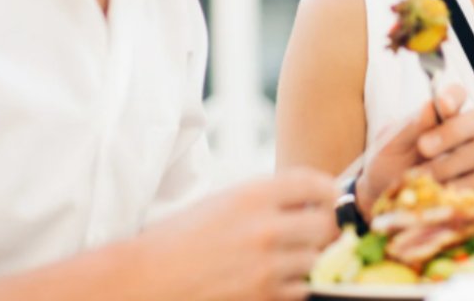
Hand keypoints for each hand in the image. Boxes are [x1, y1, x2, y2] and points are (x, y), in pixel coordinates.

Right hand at [140, 167, 337, 300]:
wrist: (145, 280)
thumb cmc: (179, 239)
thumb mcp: (222, 202)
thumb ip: (265, 200)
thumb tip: (307, 203)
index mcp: (252, 194)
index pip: (316, 184)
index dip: (328, 191)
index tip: (326, 198)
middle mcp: (264, 227)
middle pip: (325, 225)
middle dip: (322, 228)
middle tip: (312, 232)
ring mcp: (266, 266)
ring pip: (316, 260)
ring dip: (307, 260)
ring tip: (286, 258)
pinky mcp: (262, 297)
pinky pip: (300, 290)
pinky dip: (294, 286)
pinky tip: (275, 280)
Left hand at [357, 83, 473, 215]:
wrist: (383, 199)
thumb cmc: (386, 164)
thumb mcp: (390, 144)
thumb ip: (411, 126)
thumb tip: (432, 105)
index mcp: (441, 116)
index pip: (458, 94)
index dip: (454, 97)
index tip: (442, 105)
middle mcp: (463, 135)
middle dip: (451, 134)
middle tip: (423, 148)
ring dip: (455, 167)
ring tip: (430, 182)